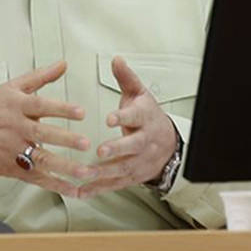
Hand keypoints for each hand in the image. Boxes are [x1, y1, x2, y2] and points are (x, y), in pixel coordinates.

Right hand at [0, 60, 94, 196]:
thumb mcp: (12, 87)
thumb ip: (40, 76)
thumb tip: (62, 64)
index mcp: (17, 107)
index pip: (41, 106)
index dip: (61, 108)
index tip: (80, 112)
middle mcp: (16, 129)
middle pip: (42, 133)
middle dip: (64, 139)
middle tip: (85, 142)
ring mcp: (14, 150)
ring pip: (41, 159)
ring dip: (64, 166)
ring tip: (83, 170)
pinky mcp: (13, 168)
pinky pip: (36, 178)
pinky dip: (55, 185)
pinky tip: (72, 188)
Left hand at [78, 56, 177, 198]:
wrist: (168, 143)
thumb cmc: (147, 116)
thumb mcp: (139, 94)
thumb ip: (126, 78)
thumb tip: (116, 59)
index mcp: (145, 118)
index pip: (136, 117)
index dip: (124, 117)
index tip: (110, 118)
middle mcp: (144, 141)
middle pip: (133, 146)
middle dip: (117, 149)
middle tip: (101, 151)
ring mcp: (139, 161)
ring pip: (123, 168)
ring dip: (103, 173)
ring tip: (84, 173)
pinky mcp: (132, 176)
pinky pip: (115, 184)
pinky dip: (98, 189)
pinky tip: (82, 191)